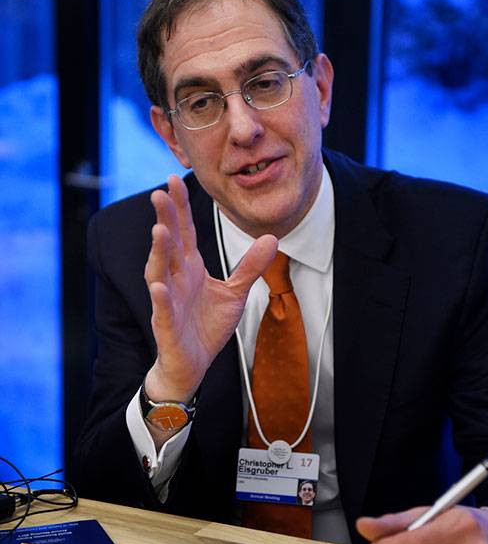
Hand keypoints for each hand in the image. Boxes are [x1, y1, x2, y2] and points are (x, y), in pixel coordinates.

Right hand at [145, 174, 276, 402]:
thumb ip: (250, 267)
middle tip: (161, 193)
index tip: (174, 180)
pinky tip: (159, 286)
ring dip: (158, 253)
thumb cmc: (207, 326)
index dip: (180, 207)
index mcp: (189, 268)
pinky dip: (160, 298)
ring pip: (159, 272)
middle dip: (164, 220)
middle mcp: (174, 279)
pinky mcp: (166, 325)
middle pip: (168, 245)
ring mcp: (167, 301)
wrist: (192, 363)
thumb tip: (271, 238)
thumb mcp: (235, 293)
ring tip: (159, 231)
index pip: (183, 232)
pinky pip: (162, 310)